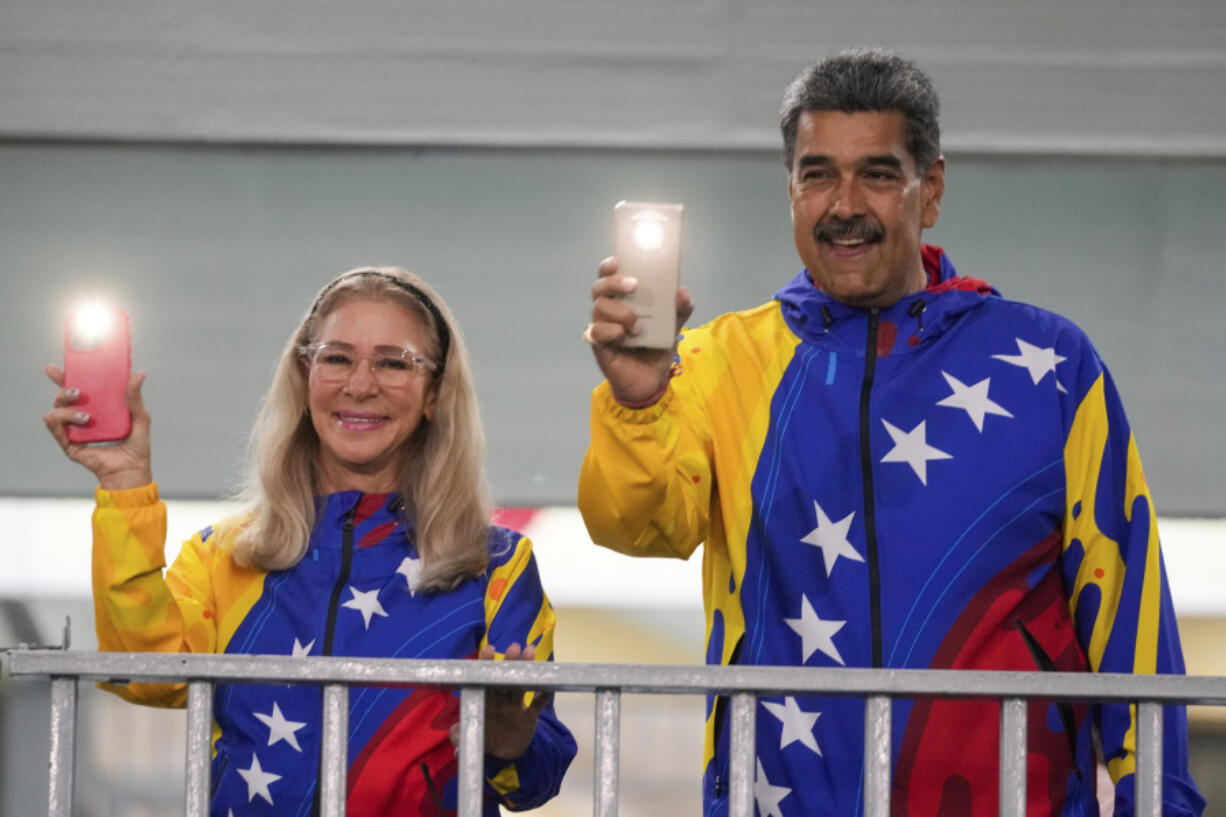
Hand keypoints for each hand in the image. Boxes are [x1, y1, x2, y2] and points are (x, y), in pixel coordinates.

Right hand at [43, 365, 153, 490]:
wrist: (133, 470)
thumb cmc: (137, 445)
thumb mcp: (140, 417)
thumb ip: (135, 397)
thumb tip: (139, 373)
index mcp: (97, 407)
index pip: (79, 388)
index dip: (66, 376)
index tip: (56, 367)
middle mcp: (83, 417)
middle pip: (64, 398)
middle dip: (63, 390)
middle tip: (75, 390)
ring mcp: (75, 431)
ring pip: (57, 412)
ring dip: (67, 410)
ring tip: (86, 416)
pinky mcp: (70, 445)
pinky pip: (57, 431)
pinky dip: (57, 422)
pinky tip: (65, 419)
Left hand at [451, 642, 551, 760]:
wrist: (502, 757)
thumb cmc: (484, 742)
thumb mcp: (469, 741)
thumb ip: (459, 736)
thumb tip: (453, 730)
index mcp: (485, 701)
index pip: (485, 680)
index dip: (486, 664)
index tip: (489, 649)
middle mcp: (501, 699)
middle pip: (505, 678)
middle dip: (509, 662)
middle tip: (514, 646)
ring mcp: (516, 706)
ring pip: (521, 685)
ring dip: (526, 669)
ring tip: (531, 651)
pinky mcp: (530, 717)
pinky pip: (538, 704)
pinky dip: (544, 695)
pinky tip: (549, 685)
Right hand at [587, 255, 693, 404]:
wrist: (651, 380)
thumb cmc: (656, 347)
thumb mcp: (673, 325)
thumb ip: (680, 308)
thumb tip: (682, 292)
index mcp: (623, 299)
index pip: (608, 276)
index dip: (609, 266)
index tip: (618, 260)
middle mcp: (609, 309)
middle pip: (599, 287)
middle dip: (613, 282)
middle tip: (633, 285)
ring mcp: (602, 326)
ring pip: (598, 307)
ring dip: (620, 311)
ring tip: (638, 325)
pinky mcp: (599, 344)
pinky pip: (597, 330)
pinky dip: (611, 330)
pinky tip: (624, 335)